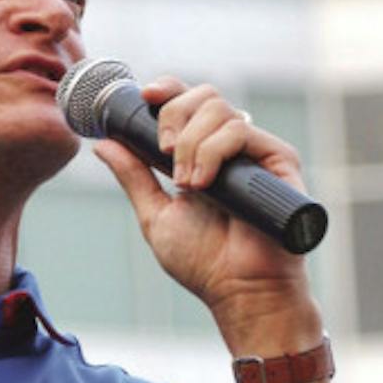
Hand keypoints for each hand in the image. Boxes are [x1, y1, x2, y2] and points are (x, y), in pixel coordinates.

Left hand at [93, 76, 317, 349]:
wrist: (239, 293)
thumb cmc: (204, 262)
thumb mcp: (155, 213)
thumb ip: (133, 176)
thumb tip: (103, 144)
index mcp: (203, 153)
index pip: (189, 101)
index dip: (168, 89)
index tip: (144, 96)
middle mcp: (232, 148)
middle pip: (203, 96)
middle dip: (173, 116)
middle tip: (162, 153)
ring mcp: (256, 153)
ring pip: (219, 109)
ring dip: (189, 143)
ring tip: (185, 184)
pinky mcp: (280, 162)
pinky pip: (241, 131)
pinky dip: (212, 151)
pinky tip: (203, 184)